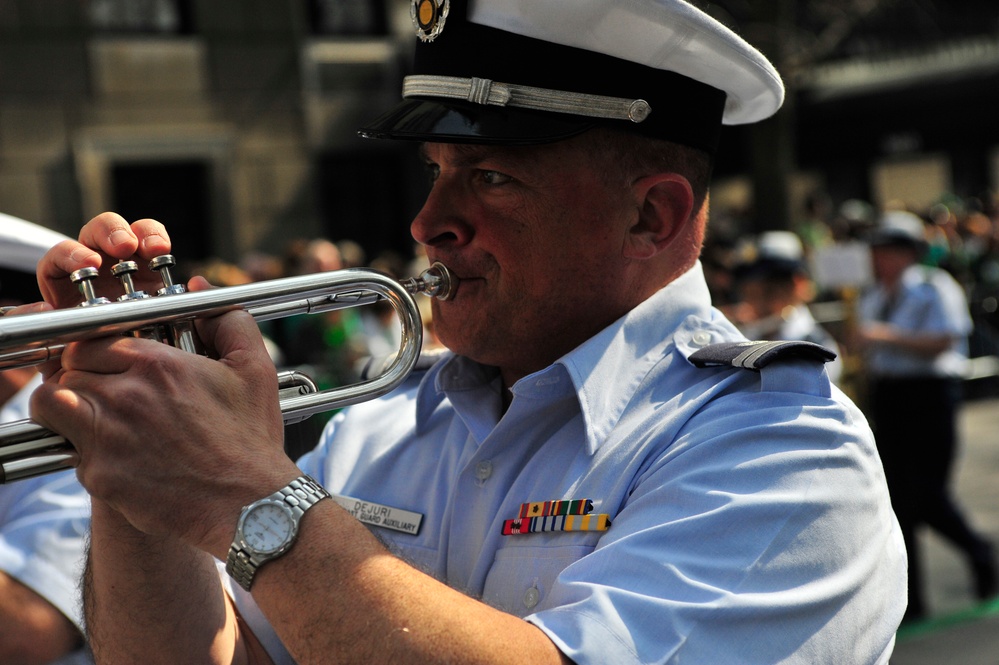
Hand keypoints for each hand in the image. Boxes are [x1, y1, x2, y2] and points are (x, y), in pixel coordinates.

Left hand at [29, 213, 298, 555]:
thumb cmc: (252, 439)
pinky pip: (69, 452)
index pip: (91, 339)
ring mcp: (107, 437)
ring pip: (50, 405)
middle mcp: (126, 395)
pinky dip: (83, 450)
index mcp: (158, 364)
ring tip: (86, 415)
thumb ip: (228, 319)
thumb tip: (199, 289)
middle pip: (66, 370)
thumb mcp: (255, 369)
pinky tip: (114, 453)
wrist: (250, 505)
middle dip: (78, 377)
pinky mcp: (100, 476)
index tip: (106, 361)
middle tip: (98, 389)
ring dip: (62, 407)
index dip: (95, 349)